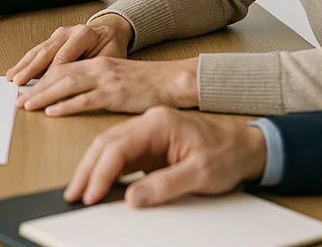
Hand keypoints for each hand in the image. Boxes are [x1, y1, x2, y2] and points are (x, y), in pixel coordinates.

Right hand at [6, 13, 133, 85]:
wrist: (110, 32)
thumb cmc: (112, 48)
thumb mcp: (110, 59)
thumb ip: (92, 70)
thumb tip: (76, 88)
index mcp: (84, 34)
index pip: (64, 56)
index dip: (52, 73)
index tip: (44, 88)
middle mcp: (68, 32)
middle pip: (46, 53)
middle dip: (31, 70)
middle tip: (20, 83)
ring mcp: (58, 34)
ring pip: (38, 51)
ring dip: (24, 66)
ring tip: (12, 79)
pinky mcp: (52, 39)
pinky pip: (36, 52)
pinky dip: (25, 63)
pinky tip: (15, 72)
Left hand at [18, 56, 197, 114]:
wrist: (171, 80)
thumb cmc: (146, 83)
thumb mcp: (116, 76)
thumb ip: (95, 81)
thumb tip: (74, 93)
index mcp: (97, 63)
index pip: (61, 68)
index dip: (41, 78)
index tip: (25, 88)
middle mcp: (98, 68)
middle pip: (58, 75)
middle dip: (36, 87)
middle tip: (18, 99)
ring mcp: (106, 80)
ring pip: (67, 85)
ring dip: (44, 96)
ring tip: (28, 105)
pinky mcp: (115, 94)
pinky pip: (86, 100)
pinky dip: (66, 105)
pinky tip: (53, 111)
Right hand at [64, 106, 266, 206]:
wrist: (247, 148)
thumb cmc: (228, 154)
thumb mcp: (200, 174)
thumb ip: (164, 185)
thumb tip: (132, 198)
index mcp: (159, 122)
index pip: (118, 147)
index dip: (100, 172)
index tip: (91, 195)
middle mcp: (148, 122)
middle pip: (106, 143)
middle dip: (87, 170)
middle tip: (74, 193)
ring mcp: (148, 132)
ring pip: (109, 147)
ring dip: (93, 169)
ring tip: (81, 191)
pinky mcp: (150, 144)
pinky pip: (121, 155)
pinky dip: (107, 170)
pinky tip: (99, 183)